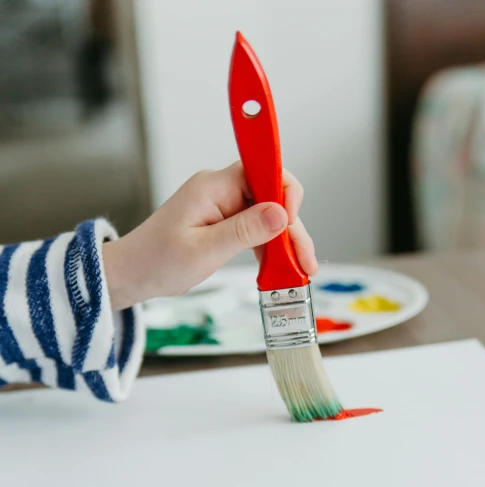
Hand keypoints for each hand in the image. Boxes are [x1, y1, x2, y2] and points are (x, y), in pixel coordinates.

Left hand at [103, 162, 317, 310]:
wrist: (133, 274)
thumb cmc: (157, 262)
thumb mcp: (203, 251)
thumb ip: (244, 231)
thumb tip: (281, 214)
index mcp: (214, 187)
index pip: (263, 169)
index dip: (285, 192)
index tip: (292, 222)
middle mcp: (221, 190)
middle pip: (273, 197)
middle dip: (293, 228)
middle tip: (304, 263)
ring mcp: (224, 206)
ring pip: (269, 216)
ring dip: (286, 242)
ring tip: (299, 272)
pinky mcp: (225, 222)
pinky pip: (257, 229)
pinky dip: (271, 248)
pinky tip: (281, 268)